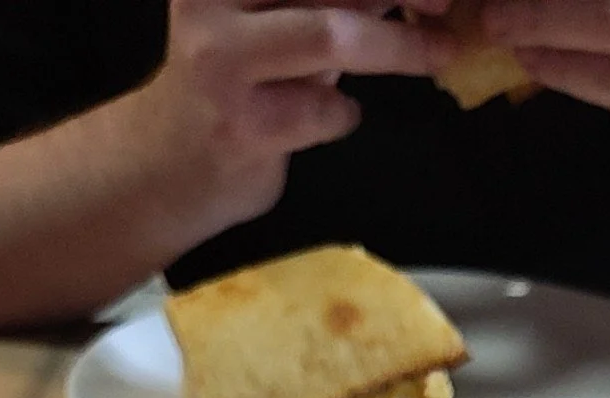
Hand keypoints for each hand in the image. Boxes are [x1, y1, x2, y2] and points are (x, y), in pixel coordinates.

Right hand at [123, 0, 454, 241]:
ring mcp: (222, 62)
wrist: (162, 168)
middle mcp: (214, 1)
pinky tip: (334, 116)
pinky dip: (345, 113)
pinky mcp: (241, 127)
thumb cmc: (232, 86)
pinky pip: (323, 109)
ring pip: (330, 34)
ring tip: (436, 54)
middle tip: (447, 6)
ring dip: (397, 48)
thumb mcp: (275, 21)